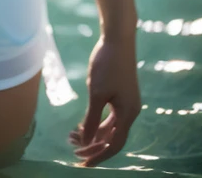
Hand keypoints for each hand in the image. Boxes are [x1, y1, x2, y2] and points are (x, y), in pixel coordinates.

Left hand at [69, 33, 141, 166]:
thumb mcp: (96, 93)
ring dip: (92, 133)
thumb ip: (92, 119)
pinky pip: (109, 115)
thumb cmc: (107, 64)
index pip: (114, 144)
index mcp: (128, 114)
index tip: (82, 162)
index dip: (98, 155)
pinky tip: (81, 123)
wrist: (117, 38)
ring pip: (109, 126)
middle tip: (71, 148)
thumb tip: (85, 141)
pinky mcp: (120, 93)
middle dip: (92, 144)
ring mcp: (126, 101)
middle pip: (111, 137)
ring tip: (71, 136)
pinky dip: (96, 121)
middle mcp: (130, 110)